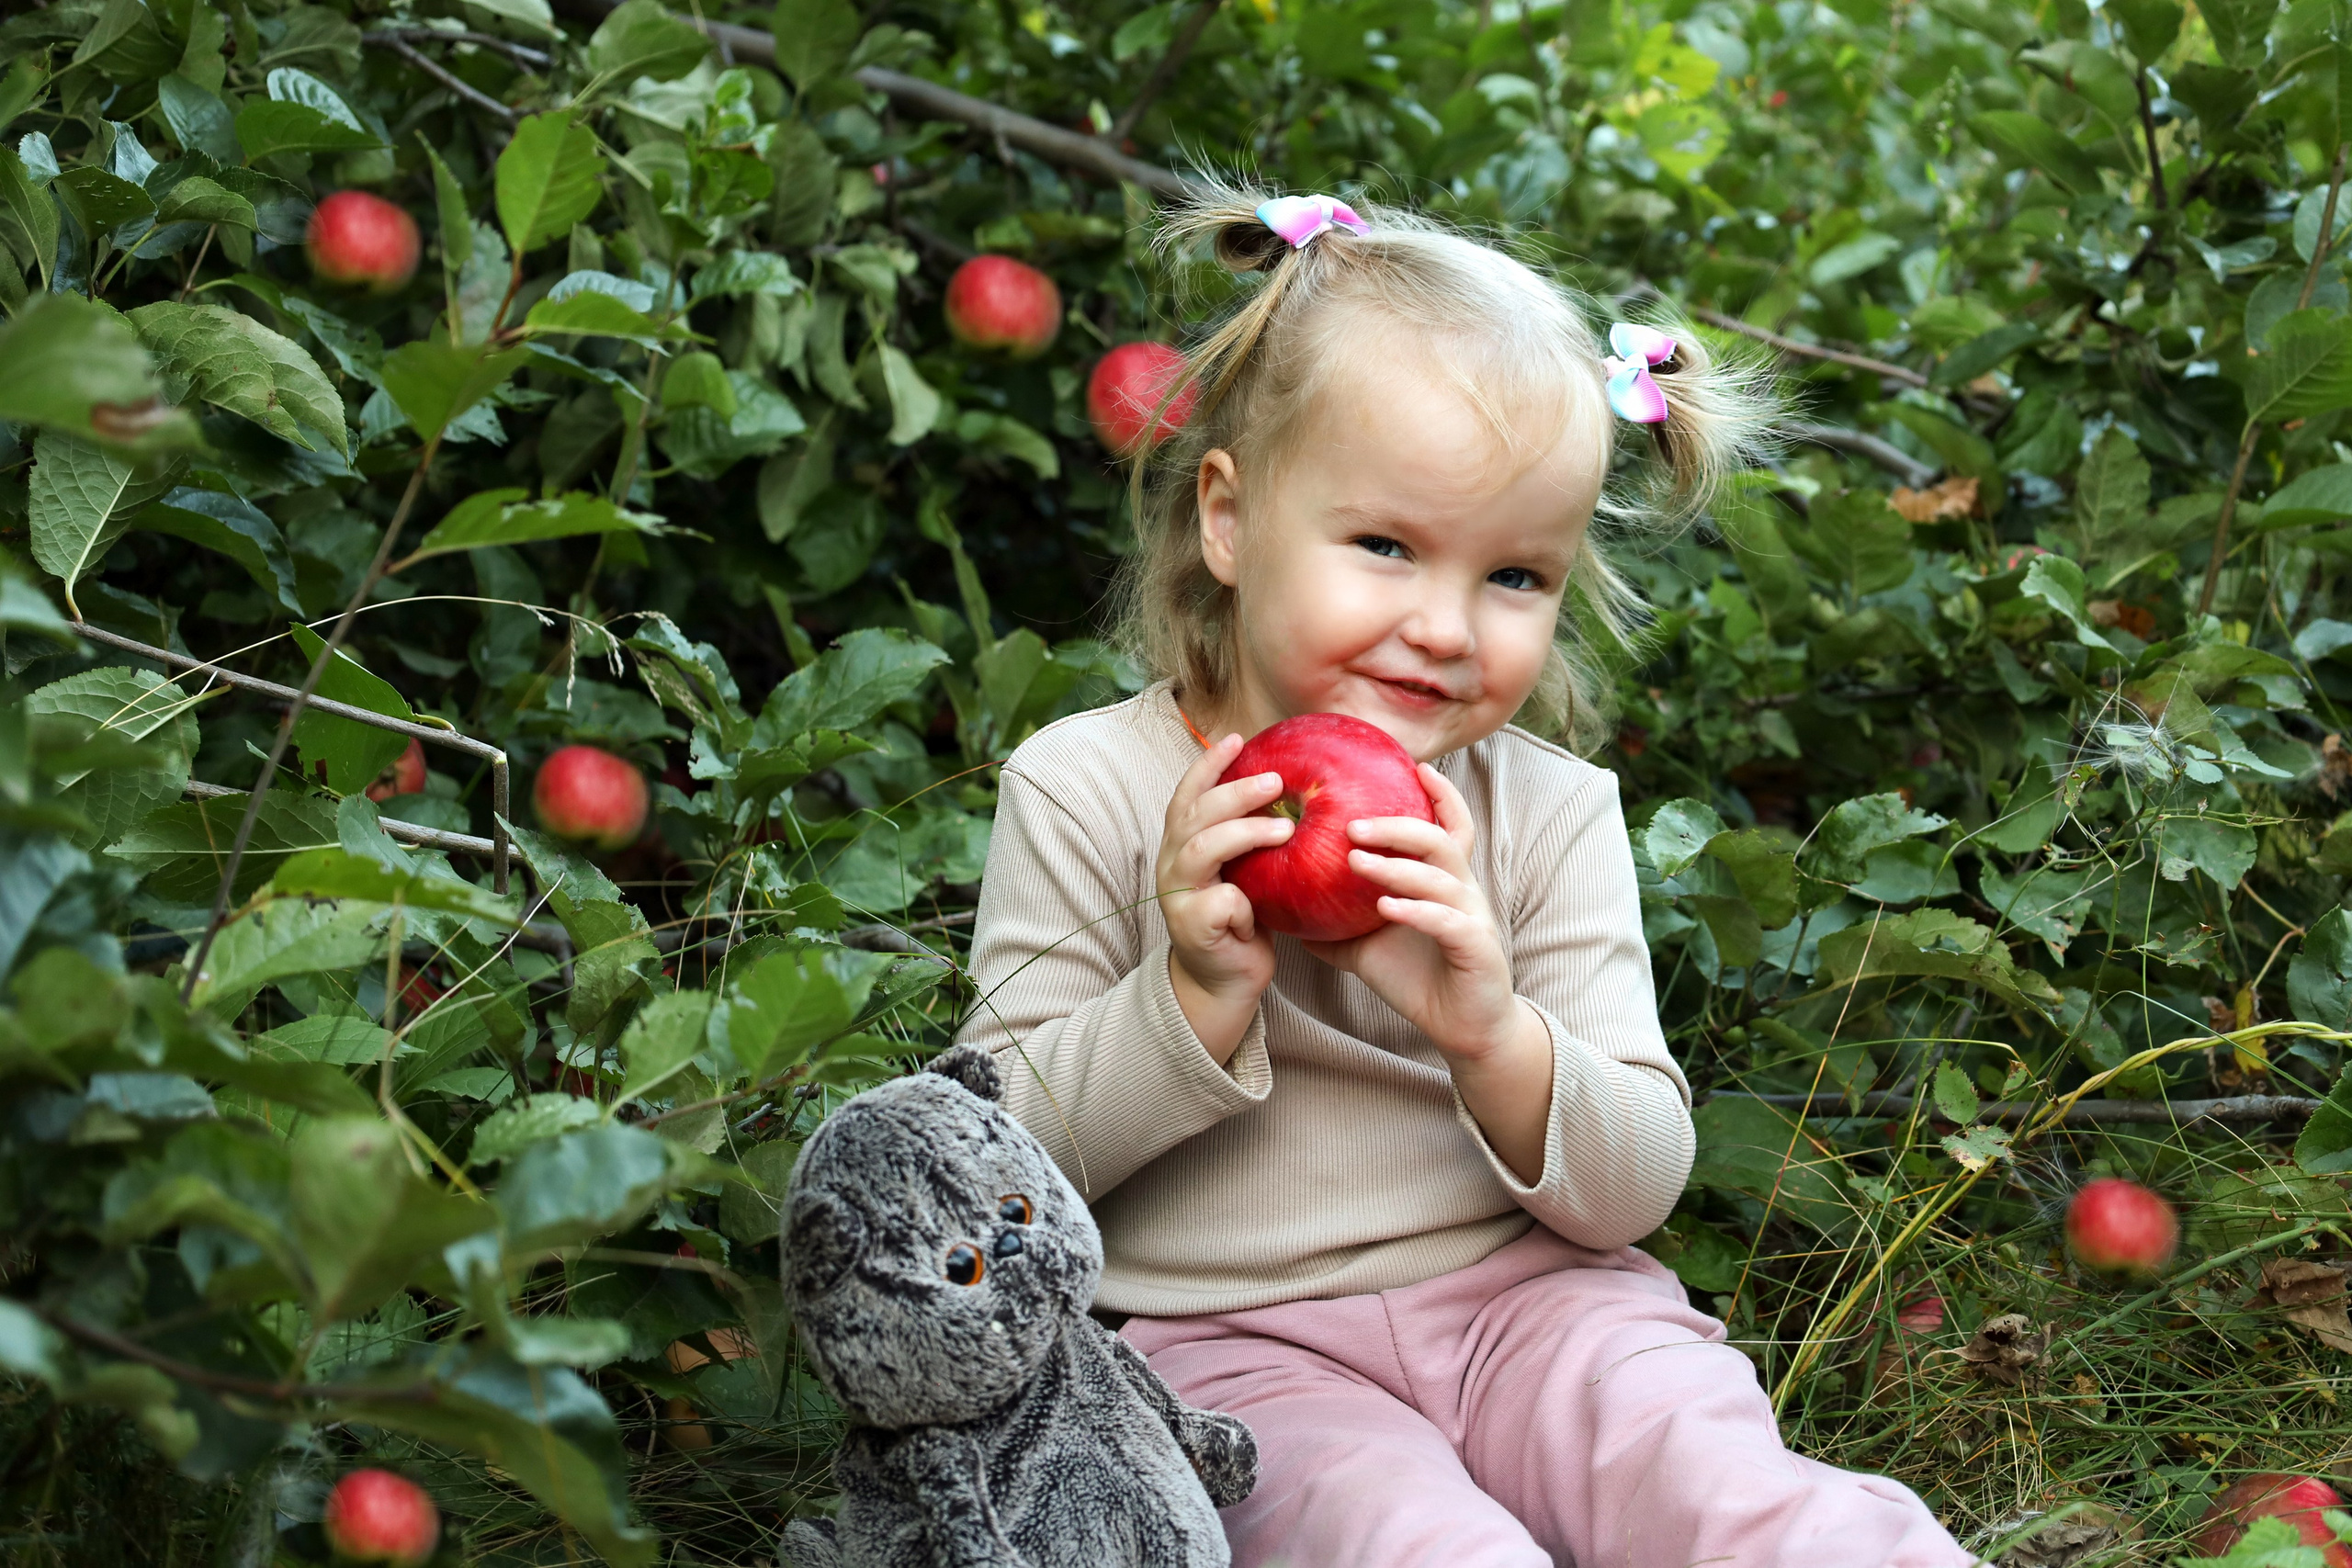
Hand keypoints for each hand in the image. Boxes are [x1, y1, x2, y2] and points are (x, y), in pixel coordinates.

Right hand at [1155, 732, 1293, 1063]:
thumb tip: (1295, 794)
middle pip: (1194, 815)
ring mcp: (1178, 897)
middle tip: (1275, 781)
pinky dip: (1243, 902)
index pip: (1187, 795)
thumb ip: (1253, 838)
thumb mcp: (1246, 872)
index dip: (1209, 765)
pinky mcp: (1193, 928)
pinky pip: (1220, 902)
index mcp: (1182, 845)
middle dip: (1234, 792)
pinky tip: (1260, 911)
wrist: (1223, 983)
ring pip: (1201, 850)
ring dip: (1244, 833)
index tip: (1238, 739)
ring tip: (1284, 830)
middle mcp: (1172, 865)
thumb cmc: (1242, 921)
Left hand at [1303, 766, 1519, 1060]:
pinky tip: (1386, 906)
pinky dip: (1416, 910)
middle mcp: (1463, 891)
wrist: (1463, 1028)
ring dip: (1397, 865)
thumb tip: (1280, 908)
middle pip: (1439, 841)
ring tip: (1356, 860)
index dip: (1439, 795)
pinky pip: (1446, 921)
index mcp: (1443, 881)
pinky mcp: (1476, 948)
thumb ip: (1332, 923)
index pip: (1449, 826)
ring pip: (1440, 877)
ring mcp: (1472, 917)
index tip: (1413, 766)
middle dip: (1397, 826)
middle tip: (1351, 825)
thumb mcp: (1366, 945)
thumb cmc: (1417, 978)